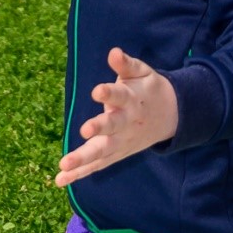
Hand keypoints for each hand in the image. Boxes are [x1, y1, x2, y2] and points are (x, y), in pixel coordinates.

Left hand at [55, 47, 178, 182]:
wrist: (171, 116)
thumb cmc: (148, 89)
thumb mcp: (142, 72)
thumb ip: (127, 65)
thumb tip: (114, 52)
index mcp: (132, 100)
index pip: (120, 96)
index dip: (109, 93)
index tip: (97, 91)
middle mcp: (127, 123)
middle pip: (112, 127)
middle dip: (99, 128)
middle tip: (84, 130)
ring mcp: (122, 141)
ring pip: (102, 152)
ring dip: (83, 159)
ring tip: (64, 164)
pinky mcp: (116, 154)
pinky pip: (97, 165)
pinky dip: (79, 173)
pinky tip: (60, 179)